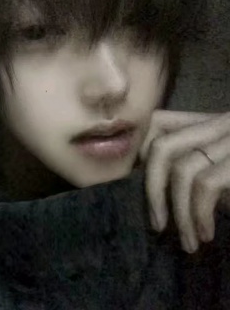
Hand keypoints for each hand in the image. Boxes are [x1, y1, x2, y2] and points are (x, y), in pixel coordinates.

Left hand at [138, 110, 229, 252]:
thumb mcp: (219, 166)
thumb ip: (191, 162)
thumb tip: (147, 174)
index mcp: (210, 122)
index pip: (157, 123)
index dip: (140, 153)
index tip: (141, 187)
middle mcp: (221, 123)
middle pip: (161, 146)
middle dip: (151, 188)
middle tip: (157, 224)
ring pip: (182, 168)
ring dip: (179, 212)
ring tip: (187, 241)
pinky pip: (206, 184)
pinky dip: (199, 214)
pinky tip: (206, 234)